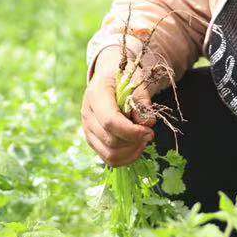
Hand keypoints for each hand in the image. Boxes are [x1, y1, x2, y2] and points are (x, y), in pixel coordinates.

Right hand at [81, 53, 155, 167]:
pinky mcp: (93, 140)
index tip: (149, 131)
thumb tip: (147, 123)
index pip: (110, 121)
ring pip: (110, 154)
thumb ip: (142, 101)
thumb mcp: (136, 81)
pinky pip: (109, 159)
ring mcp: (87, 129)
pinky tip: (137, 147)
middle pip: (111, 141)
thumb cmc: (125, 77)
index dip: (132, 132)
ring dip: (131, 152)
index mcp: (96, 94)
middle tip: (150, 133)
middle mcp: (87, 114)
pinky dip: (126, 157)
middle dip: (135, 141)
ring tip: (144, 140)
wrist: (110, 78)